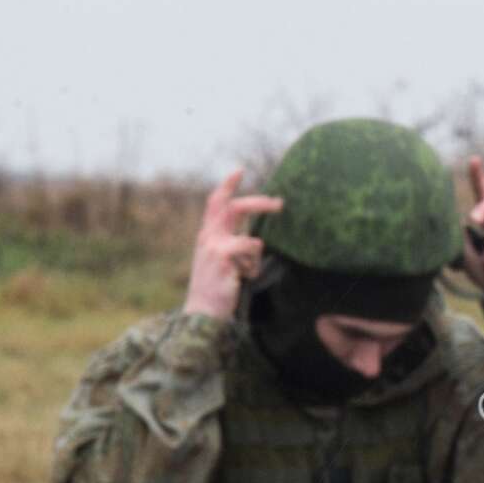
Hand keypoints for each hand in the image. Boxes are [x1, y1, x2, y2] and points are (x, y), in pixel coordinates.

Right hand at [183, 170, 281, 318]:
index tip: (240, 170)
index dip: (227, 185)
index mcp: (207, 235)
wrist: (203, 312)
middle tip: (280, 203)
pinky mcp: (223, 259)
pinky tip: (240, 280)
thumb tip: (256, 238)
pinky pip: (251, 255)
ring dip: (254, 261)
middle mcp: (208, 237)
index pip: (215, 202)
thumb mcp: (221, 261)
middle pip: (235, 207)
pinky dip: (252, 269)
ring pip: (252, 241)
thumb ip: (233, 245)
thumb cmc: (216, 288)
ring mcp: (214, 247)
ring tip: (242, 276)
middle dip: (260, 202)